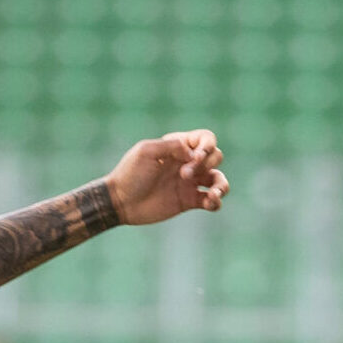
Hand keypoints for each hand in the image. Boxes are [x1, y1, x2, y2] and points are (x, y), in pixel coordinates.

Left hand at [104, 130, 229, 223]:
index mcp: (178, 146)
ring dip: (222, 185)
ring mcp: (190, 183)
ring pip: (219, 180)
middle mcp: (187, 163)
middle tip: (184, 175)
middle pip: (216, 156)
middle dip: (207, 163)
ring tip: (213, 194)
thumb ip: (172, 146)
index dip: (207, 147)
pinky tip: (209, 203)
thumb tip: (194, 154)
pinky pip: (211, 201)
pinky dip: (216, 202)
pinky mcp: (189, 201)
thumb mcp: (147, 151)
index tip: (193, 158)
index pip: (206, 139)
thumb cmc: (130, 173)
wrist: (120, 201)